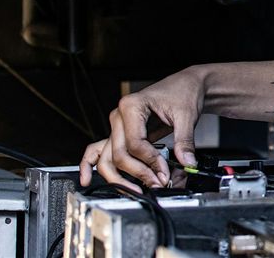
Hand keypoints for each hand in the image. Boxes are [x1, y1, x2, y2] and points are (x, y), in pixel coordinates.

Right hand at [79, 66, 207, 191]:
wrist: (186, 83)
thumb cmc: (183, 92)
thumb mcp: (187, 115)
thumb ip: (185, 141)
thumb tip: (186, 163)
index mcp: (131, 106)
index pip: (135, 144)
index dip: (151, 162)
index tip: (165, 172)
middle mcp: (118, 116)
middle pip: (120, 154)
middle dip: (139, 173)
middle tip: (158, 183)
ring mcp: (117, 125)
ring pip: (108, 157)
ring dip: (121, 177)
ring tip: (137, 190)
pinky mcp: (120, 133)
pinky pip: (99, 149)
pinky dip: (90, 164)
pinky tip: (87, 179)